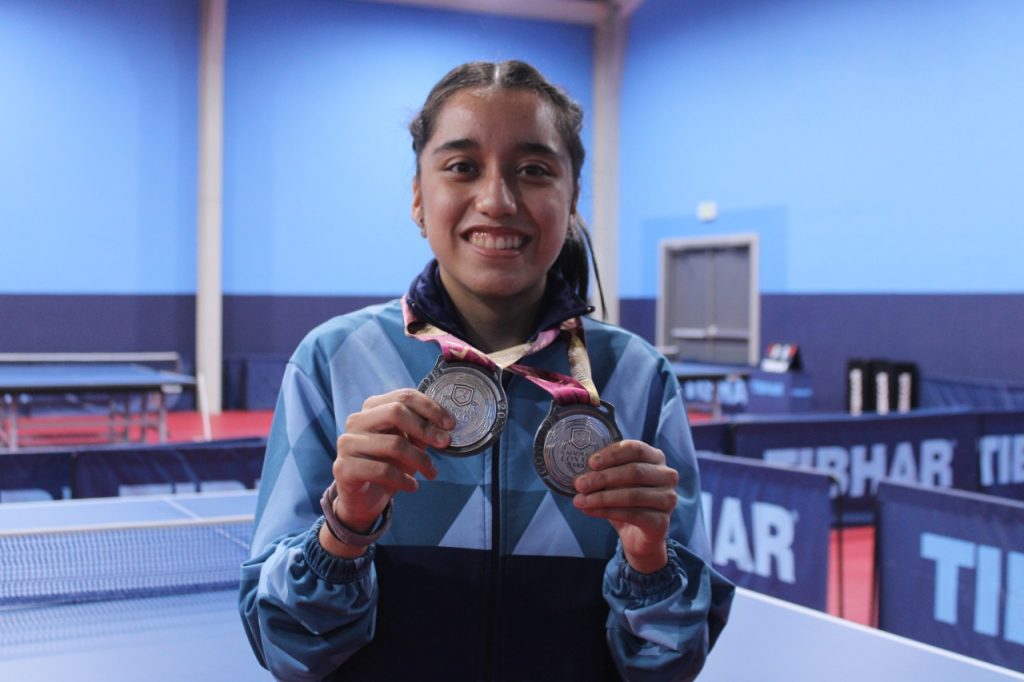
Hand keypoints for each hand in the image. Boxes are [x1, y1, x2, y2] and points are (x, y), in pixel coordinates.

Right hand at [321, 389, 451, 556]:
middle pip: (395, 412)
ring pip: (393, 444)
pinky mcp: (344, 467)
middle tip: (444, 443)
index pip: (403, 396)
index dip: (430, 408)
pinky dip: (403, 479)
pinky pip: (382, 470)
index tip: (450, 424)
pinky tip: (413, 486)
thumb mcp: (408, 444)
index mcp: (372, 408)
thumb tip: (445, 426)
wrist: (363, 498)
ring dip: (420, 460)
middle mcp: (356, 420)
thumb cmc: (387, 465)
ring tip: (432, 472)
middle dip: (425, 428)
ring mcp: (347, 443)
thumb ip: (421, 431)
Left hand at [572, 440, 678, 573]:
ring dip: (602, 497)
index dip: (613, 454)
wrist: (638, 536)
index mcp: (656, 458)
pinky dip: (607, 512)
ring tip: (580, 500)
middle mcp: (667, 476)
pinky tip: (590, 511)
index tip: (591, 463)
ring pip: (633, 495)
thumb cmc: (625, 501)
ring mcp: (668, 499)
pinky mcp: (662, 521)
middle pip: (634, 471)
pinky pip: (632, 514)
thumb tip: (581, 475)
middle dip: (603, 477)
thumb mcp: (614, 482)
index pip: (636, 449)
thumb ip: (604, 473)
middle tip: (579, 484)